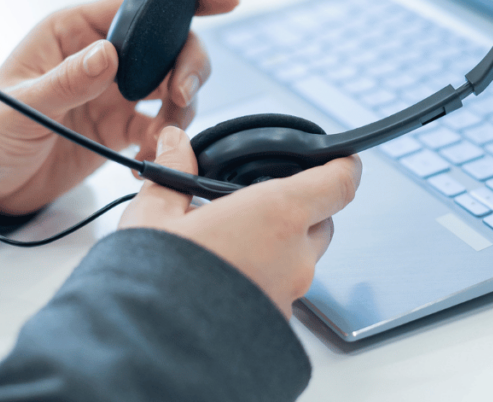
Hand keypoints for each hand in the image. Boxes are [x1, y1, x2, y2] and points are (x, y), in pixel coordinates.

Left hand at [0, 0, 238, 215]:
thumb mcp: (18, 105)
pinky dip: (167, 139)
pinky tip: (147, 156)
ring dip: (181, 108)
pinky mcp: (123, 125)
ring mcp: (116, 90)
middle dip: (187, 66)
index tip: (224, 0)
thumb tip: (107, 55)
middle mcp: (102, 54)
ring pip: (174, 83)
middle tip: (181, 97)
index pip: (139, 2)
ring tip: (159, 138)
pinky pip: (163, 124)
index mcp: (75, 30)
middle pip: (170, 44)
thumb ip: (65, 82)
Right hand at [118, 127, 361, 317]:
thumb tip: (174, 142)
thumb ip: (174, 173)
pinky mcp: (275, 328)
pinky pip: (280, 294)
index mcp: (276, 215)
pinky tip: (227, 280)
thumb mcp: (154, 215)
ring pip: (301, 262)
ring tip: (234, 244)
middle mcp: (294, 258)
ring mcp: (289, 297)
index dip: (343, 167)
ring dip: (280, 249)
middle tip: (263, 204)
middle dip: (303, 211)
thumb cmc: (155, 281)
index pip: (337, 184)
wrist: (149, 350)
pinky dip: (263, 281)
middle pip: (322, 224)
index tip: (341, 159)